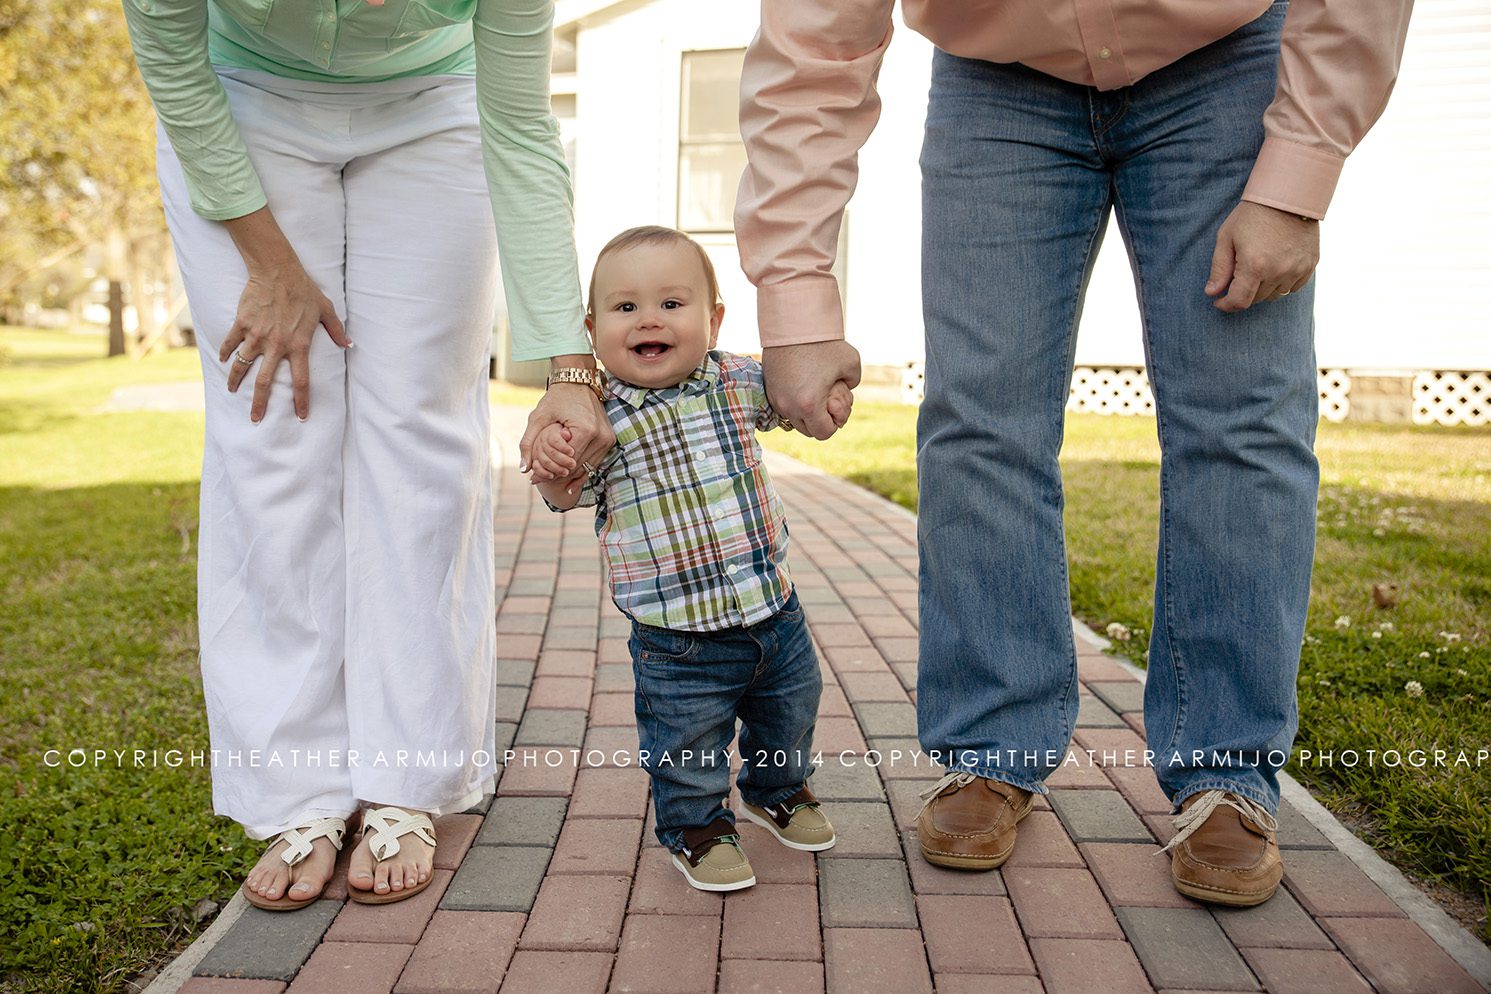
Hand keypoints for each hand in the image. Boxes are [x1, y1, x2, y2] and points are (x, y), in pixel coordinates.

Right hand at [219, 208, 348, 422]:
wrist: (277, 271)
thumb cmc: (304, 290)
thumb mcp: (326, 309)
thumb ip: (337, 330)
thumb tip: (348, 344)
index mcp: (299, 345)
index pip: (301, 381)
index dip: (301, 401)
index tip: (301, 417)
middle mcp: (276, 345)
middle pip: (265, 382)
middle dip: (260, 404)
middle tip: (255, 419)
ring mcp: (256, 335)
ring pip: (242, 365)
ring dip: (235, 380)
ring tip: (231, 391)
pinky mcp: (242, 323)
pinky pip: (230, 342)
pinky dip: (225, 352)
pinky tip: (222, 360)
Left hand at [520, 378, 613, 485]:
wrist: (578, 380)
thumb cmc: (556, 397)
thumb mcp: (538, 418)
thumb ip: (528, 443)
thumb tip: (523, 469)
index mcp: (586, 431)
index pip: (566, 463)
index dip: (549, 473)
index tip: (535, 479)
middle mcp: (601, 437)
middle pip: (577, 467)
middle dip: (557, 476)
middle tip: (538, 480)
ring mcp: (608, 438)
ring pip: (587, 467)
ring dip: (569, 474)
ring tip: (549, 478)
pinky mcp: (609, 439)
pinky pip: (594, 461)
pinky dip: (580, 468)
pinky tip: (567, 478)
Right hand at [762, 340, 860, 439]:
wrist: (794, 322)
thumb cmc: (825, 343)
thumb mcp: (852, 365)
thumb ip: (852, 385)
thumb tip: (844, 391)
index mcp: (809, 406)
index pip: (824, 433)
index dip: (836, 423)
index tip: (839, 406)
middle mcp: (788, 406)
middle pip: (807, 430)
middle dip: (821, 420)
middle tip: (829, 399)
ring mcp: (775, 398)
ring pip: (794, 419)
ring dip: (806, 412)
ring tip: (815, 390)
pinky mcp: (769, 388)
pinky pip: (784, 405)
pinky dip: (794, 401)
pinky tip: (803, 383)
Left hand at [1205, 201, 1319, 312]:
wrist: (1289, 195)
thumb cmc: (1253, 214)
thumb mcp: (1227, 238)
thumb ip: (1219, 268)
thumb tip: (1212, 292)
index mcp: (1255, 266)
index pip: (1240, 302)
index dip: (1226, 305)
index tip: (1219, 301)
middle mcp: (1279, 271)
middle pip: (1256, 299)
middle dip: (1243, 293)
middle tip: (1237, 276)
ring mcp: (1297, 269)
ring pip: (1275, 294)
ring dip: (1263, 289)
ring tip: (1257, 268)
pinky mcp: (1311, 264)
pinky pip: (1293, 286)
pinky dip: (1282, 282)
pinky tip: (1275, 266)